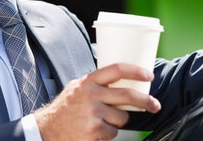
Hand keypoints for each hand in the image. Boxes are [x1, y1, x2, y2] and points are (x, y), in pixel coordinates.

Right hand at [34, 63, 160, 140]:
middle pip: (127, 95)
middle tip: (154, 105)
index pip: (117, 69)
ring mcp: (93, 112)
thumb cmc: (65, 109)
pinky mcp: (94, 129)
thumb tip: (121, 80)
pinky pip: (113, 132)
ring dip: (118, 121)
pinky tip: (95, 130)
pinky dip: (108, 133)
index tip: (148, 75)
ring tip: (103, 121)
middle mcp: (90, 95)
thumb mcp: (76, 88)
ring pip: (122, 117)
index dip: (136, 71)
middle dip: (146, 101)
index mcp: (88, 82)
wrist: (47, 129)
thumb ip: (95, 83)